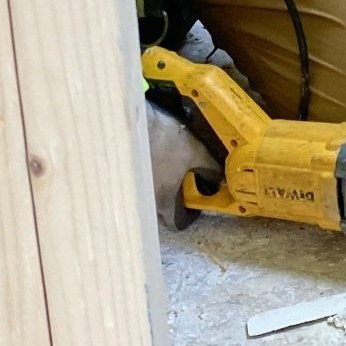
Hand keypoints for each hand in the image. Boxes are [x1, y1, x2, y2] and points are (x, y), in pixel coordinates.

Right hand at [144, 99, 217, 229]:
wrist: (134, 122)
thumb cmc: (164, 139)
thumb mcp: (195, 151)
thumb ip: (210, 167)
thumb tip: (219, 177)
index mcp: (163, 200)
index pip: (176, 223)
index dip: (189, 215)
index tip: (195, 203)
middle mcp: (145, 199)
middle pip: (163, 210)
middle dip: (175, 199)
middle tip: (185, 181)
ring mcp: (133, 188)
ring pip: (150, 195)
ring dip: (160, 186)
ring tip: (169, 166)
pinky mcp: (126, 174)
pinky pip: (139, 183)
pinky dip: (148, 175)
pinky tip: (154, 157)